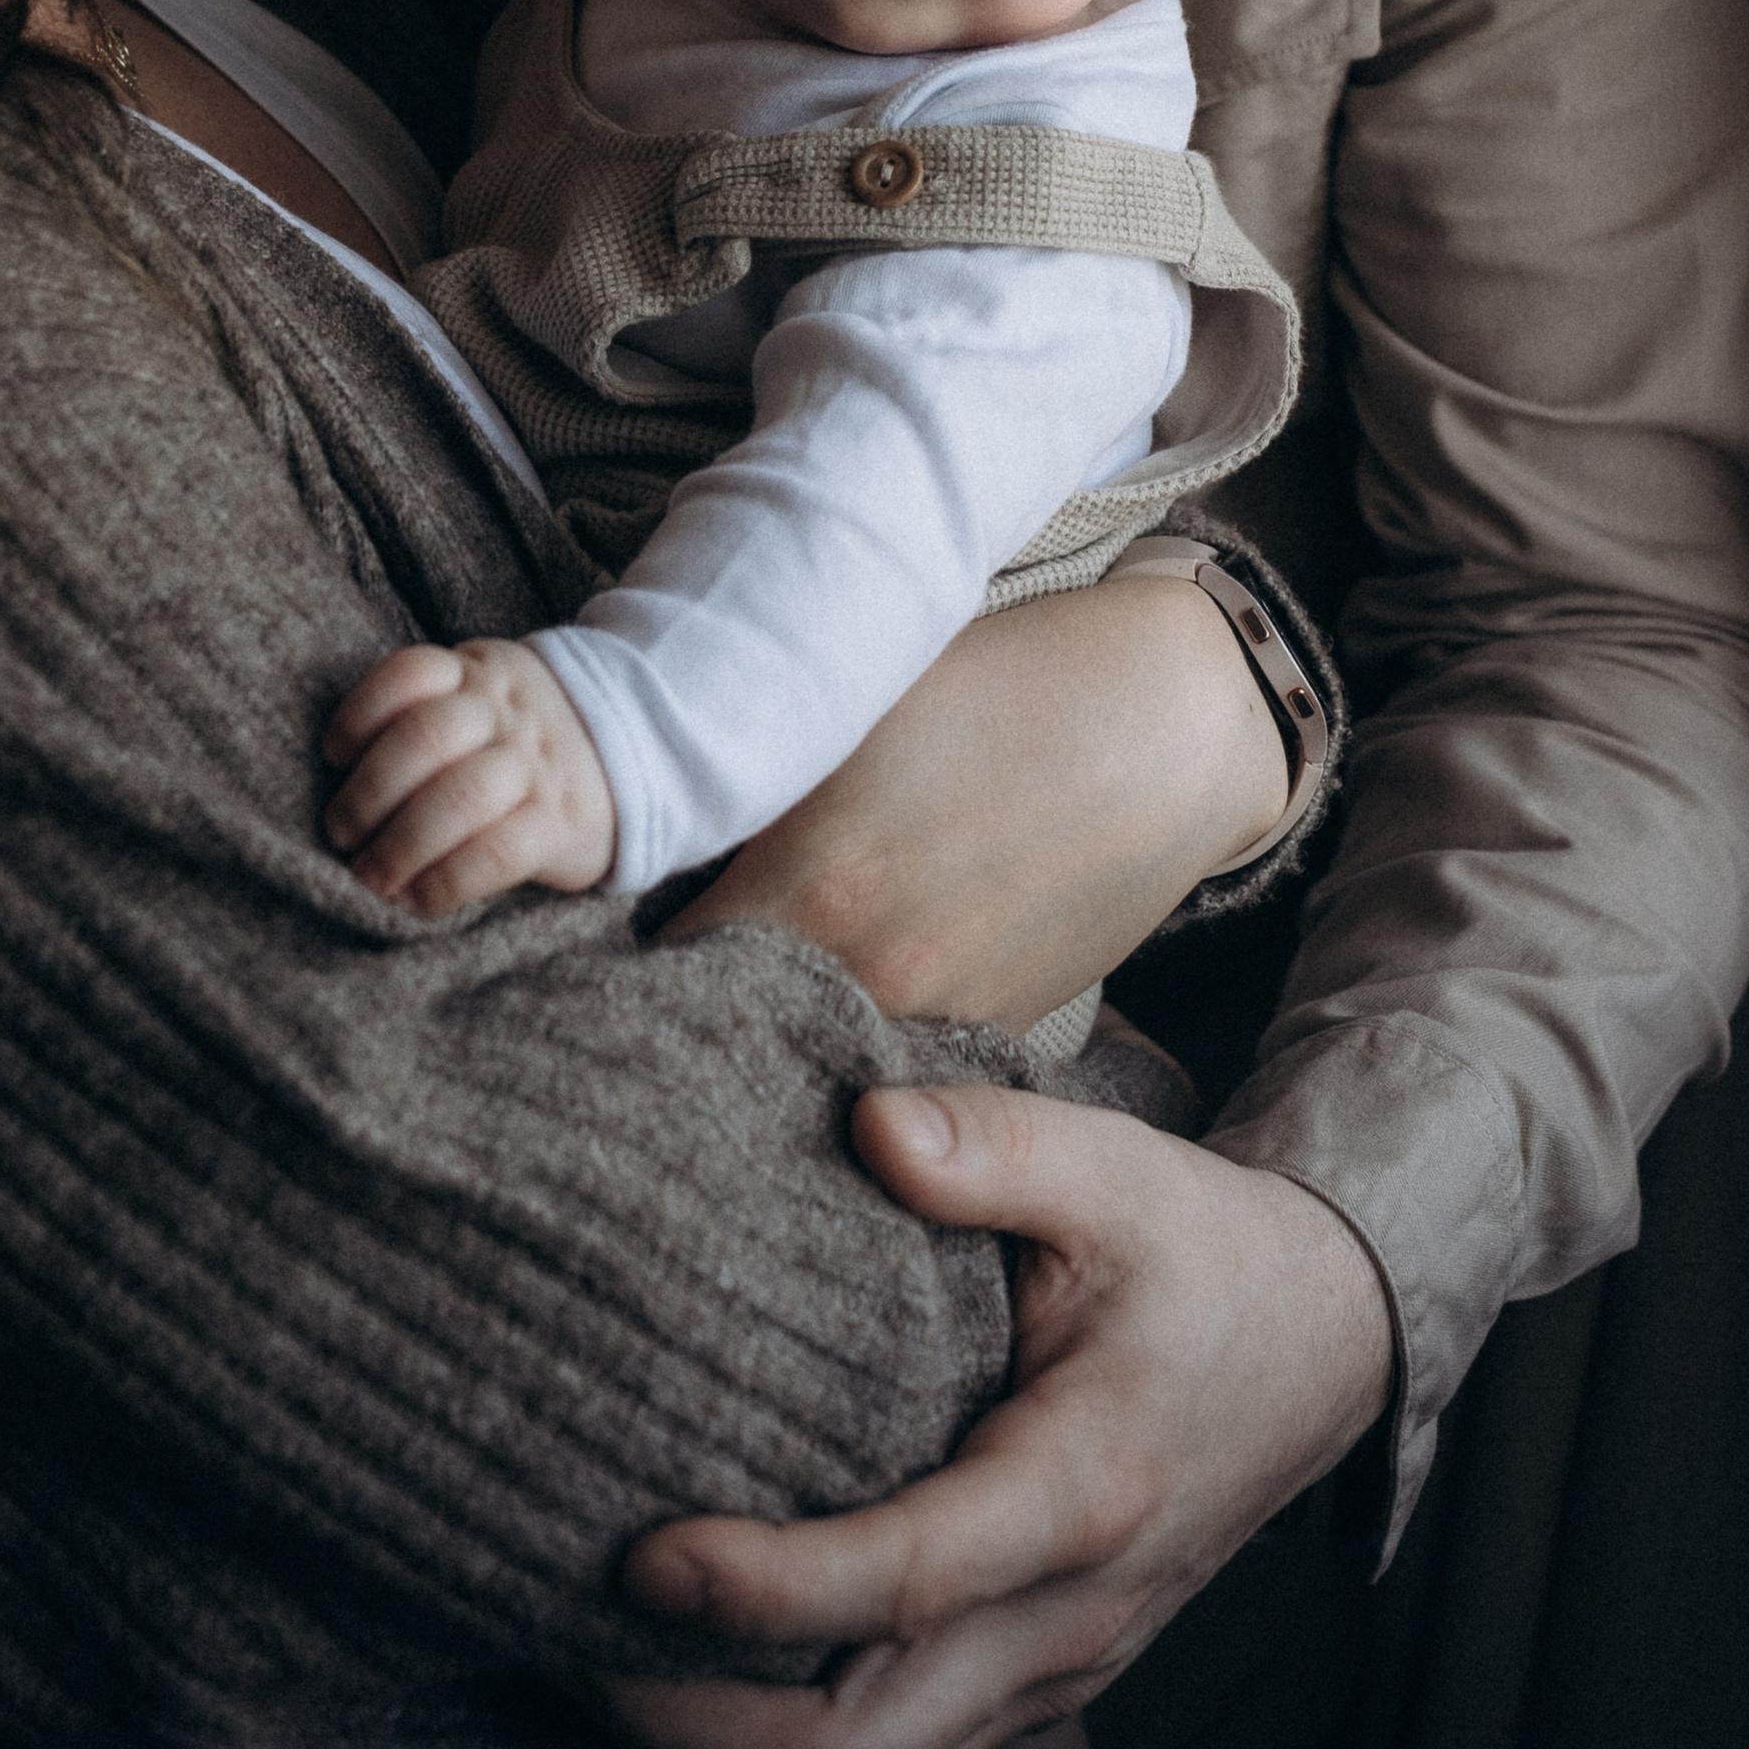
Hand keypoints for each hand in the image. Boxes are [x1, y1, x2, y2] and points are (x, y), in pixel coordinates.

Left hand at [320, 637, 616, 906]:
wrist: (638, 754)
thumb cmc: (523, 739)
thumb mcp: (486, 697)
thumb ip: (427, 712)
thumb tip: (339, 775)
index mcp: (481, 674)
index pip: (412, 673)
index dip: (360, 713)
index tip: (335, 755)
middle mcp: (509, 713)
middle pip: (426, 737)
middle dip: (369, 790)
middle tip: (341, 833)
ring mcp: (538, 766)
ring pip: (461, 796)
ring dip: (401, 844)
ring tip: (371, 876)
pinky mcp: (562, 824)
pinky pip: (498, 853)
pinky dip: (446, 882)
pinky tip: (418, 899)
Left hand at [599, 1085, 1392, 1745]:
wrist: (1324, 1343)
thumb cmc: (1201, 1250)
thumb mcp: (1115, 1169)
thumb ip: (994, 1144)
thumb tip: (870, 1121)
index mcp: (1080, 1489)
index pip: (902, 1582)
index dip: (765, 1592)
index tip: (643, 1559)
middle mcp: (1066, 1613)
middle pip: (865, 1743)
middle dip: (709, 1718)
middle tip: (586, 1627)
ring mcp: (1055, 1666)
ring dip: (741, 1734)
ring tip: (614, 1644)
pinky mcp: (1039, 1677)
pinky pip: (908, 1742)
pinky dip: (802, 1724)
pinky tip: (717, 1653)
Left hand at [659, 578, 1288, 1034]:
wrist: (1172, 719)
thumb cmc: (1000, 682)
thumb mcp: (850, 703)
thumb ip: (747, 789)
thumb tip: (647, 842)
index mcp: (813, 891)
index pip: (654, 982)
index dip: (606, 969)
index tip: (576, 952)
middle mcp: (873, 979)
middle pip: (727, 1039)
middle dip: (679, 1020)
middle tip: (636, 991)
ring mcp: (946, 1020)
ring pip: (813, 1064)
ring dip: (767, 1040)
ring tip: (731, 1001)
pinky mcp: (1002, 1034)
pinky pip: (896, 1067)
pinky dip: (853, 1049)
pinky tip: (840, 1000)